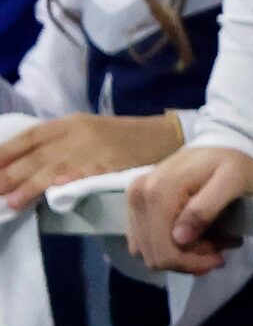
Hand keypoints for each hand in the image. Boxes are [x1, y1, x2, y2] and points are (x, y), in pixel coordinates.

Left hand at [0, 112, 182, 211]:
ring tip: (11, 203)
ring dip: (30, 186)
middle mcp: (78, 132)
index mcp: (69, 123)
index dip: (6, 152)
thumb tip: (17, 168)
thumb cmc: (119, 139)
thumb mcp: (85, 132)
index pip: (29, 137)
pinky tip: (57, 191)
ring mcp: (95, 148)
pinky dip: (70, 181)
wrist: (163, 136)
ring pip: (55, 167)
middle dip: (9, 175)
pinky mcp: (112, 163)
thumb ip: (56, 146)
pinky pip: (87, 173)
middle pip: (37, 155)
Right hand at [123, 143, 252, 275]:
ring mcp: (135, 200)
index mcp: (157, 191)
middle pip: (154, 254)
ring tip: (214, 240)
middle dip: (188, 258)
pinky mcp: (138, 204)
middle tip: (220, 248)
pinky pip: (148, 240)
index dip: (191, 262)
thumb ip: (206, 208)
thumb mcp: (233, 181)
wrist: (231, 140)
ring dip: (183, 253)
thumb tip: (179, 238)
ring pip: (150, 250)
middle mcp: (137, 195)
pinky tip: (198, 235)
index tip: (219, 257)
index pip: (163, 250)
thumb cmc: (238, 160)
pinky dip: (172, 245)